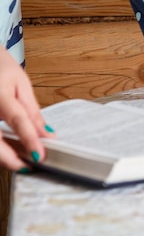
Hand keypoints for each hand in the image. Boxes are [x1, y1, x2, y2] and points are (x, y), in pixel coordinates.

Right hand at [0, 48, 53, 170]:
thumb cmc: (0, 69)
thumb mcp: (21, 85)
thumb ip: (32, 112)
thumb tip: (47, 134)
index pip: (18, 119)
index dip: (30, 139)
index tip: (40, 155)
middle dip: (9, 158)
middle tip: (27, 166)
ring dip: (2, 156)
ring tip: (19, 162)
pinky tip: (7, 153)